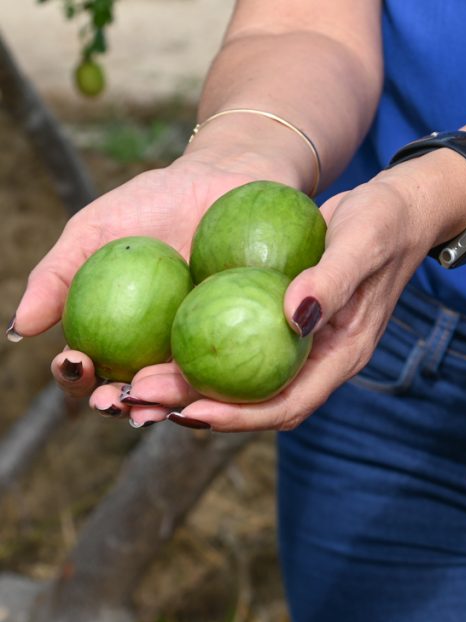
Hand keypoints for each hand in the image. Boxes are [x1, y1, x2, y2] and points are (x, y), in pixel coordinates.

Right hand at [13, 157, 266, 411]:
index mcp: (118, 334)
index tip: (75, 362)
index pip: (89, 369)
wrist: (228, 181)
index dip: (76, 377)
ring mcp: (209, 350)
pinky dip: (226, 384)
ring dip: (171, 406)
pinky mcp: (253, 343)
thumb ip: (58, 276)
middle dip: (123, 407)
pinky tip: (218, 387)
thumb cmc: (157, 202)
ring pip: (187, 392)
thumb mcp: (97, 229)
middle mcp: (161, 352)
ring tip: (163, 407)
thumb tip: (19, 330)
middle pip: (136, 393)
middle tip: (118, 401)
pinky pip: (239, 369)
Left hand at [112, 171, 440, 430]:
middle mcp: (317, 360)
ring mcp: (300, 344)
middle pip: (253, 403)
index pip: (286, 405)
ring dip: (190, 386)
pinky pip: (238, 345)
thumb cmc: (383, 223)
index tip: (187, 413)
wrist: (396, 209)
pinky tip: (160, 337)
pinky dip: (201, 349)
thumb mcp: (360, 244)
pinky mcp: (283, 322)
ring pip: (241, 380)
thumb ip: (331, 282)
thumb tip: (292, 320)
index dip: (237, 418)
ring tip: (133, 380)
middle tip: (136, 395)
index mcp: (340, 356)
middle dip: (195, 407)